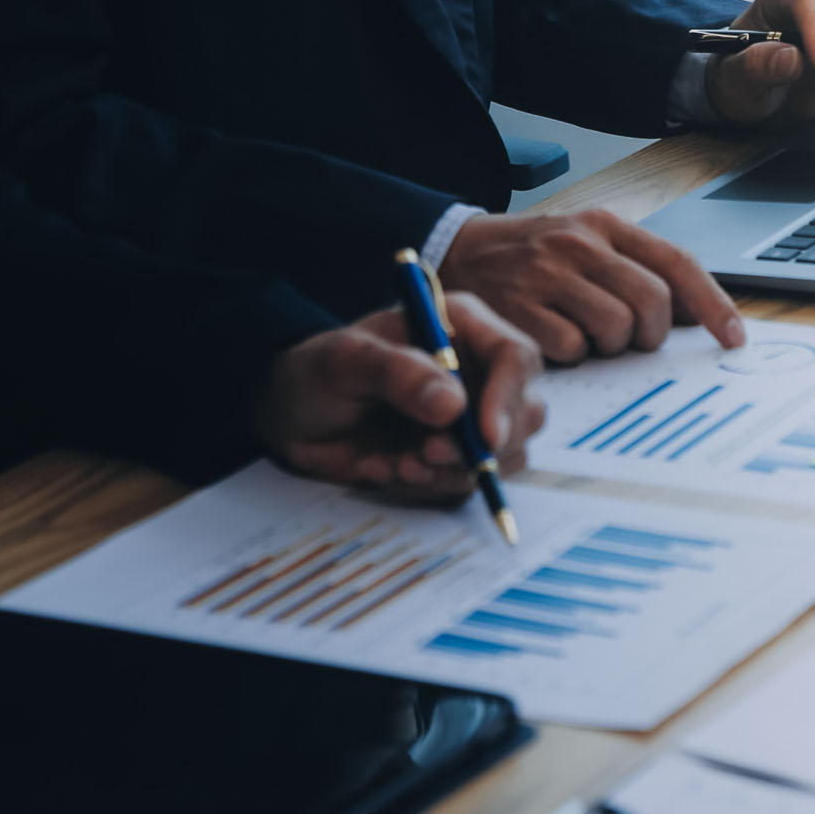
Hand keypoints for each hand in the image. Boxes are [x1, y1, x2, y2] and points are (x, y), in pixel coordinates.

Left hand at [256, 295, 543, 496]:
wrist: (289, 416)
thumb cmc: (316, 372)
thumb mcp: (346, 361)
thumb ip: (398, 374)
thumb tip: (454, 405)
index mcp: (461, 328)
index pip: (515, 358)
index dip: (508, 398)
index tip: (484, 435)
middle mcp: (476, 372)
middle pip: (524, 413)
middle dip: (482, 445)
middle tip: (428, 454)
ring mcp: (469, 418)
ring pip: (505, 455)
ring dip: (452, 471)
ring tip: (398, 464)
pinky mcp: (454, 457)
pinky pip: (467, 482)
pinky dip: (429, 485)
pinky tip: (386, 468)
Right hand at [439, 210, 744, 363]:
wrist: (457, 250)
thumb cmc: (534, 257)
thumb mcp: (588, 246)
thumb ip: (639, 272)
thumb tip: (697, 316)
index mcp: (606, 225)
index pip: (677, 262)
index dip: (713, 304)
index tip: (733, 338)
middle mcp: (579, 244)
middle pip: (651, 301)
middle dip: (650, 334)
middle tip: (631, 341)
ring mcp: (547, 275)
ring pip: (615, 328)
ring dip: (609, 346)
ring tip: (585, 336)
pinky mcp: (517, 307)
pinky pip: (571, 348)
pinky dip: (571, 356)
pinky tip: (553, 342)